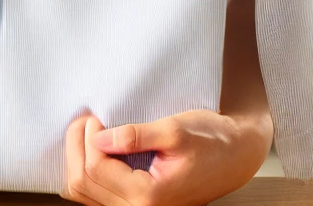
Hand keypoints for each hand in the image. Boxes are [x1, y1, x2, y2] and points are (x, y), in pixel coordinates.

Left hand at [62, 109, 270, 205]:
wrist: (235, 156)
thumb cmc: (212, 141)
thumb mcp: (174, 130)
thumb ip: (135, 136)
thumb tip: (99, 138)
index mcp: (149, 196)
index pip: (95, 168)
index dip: (88, 137)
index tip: (95, 115)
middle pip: (82, 183)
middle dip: (77, 146)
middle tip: (86, 120)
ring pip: (84, 193)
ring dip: (78, 159)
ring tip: (88, 132)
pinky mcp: (135, 204)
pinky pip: (96, 194)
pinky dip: (87, 171)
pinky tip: (94, 148)